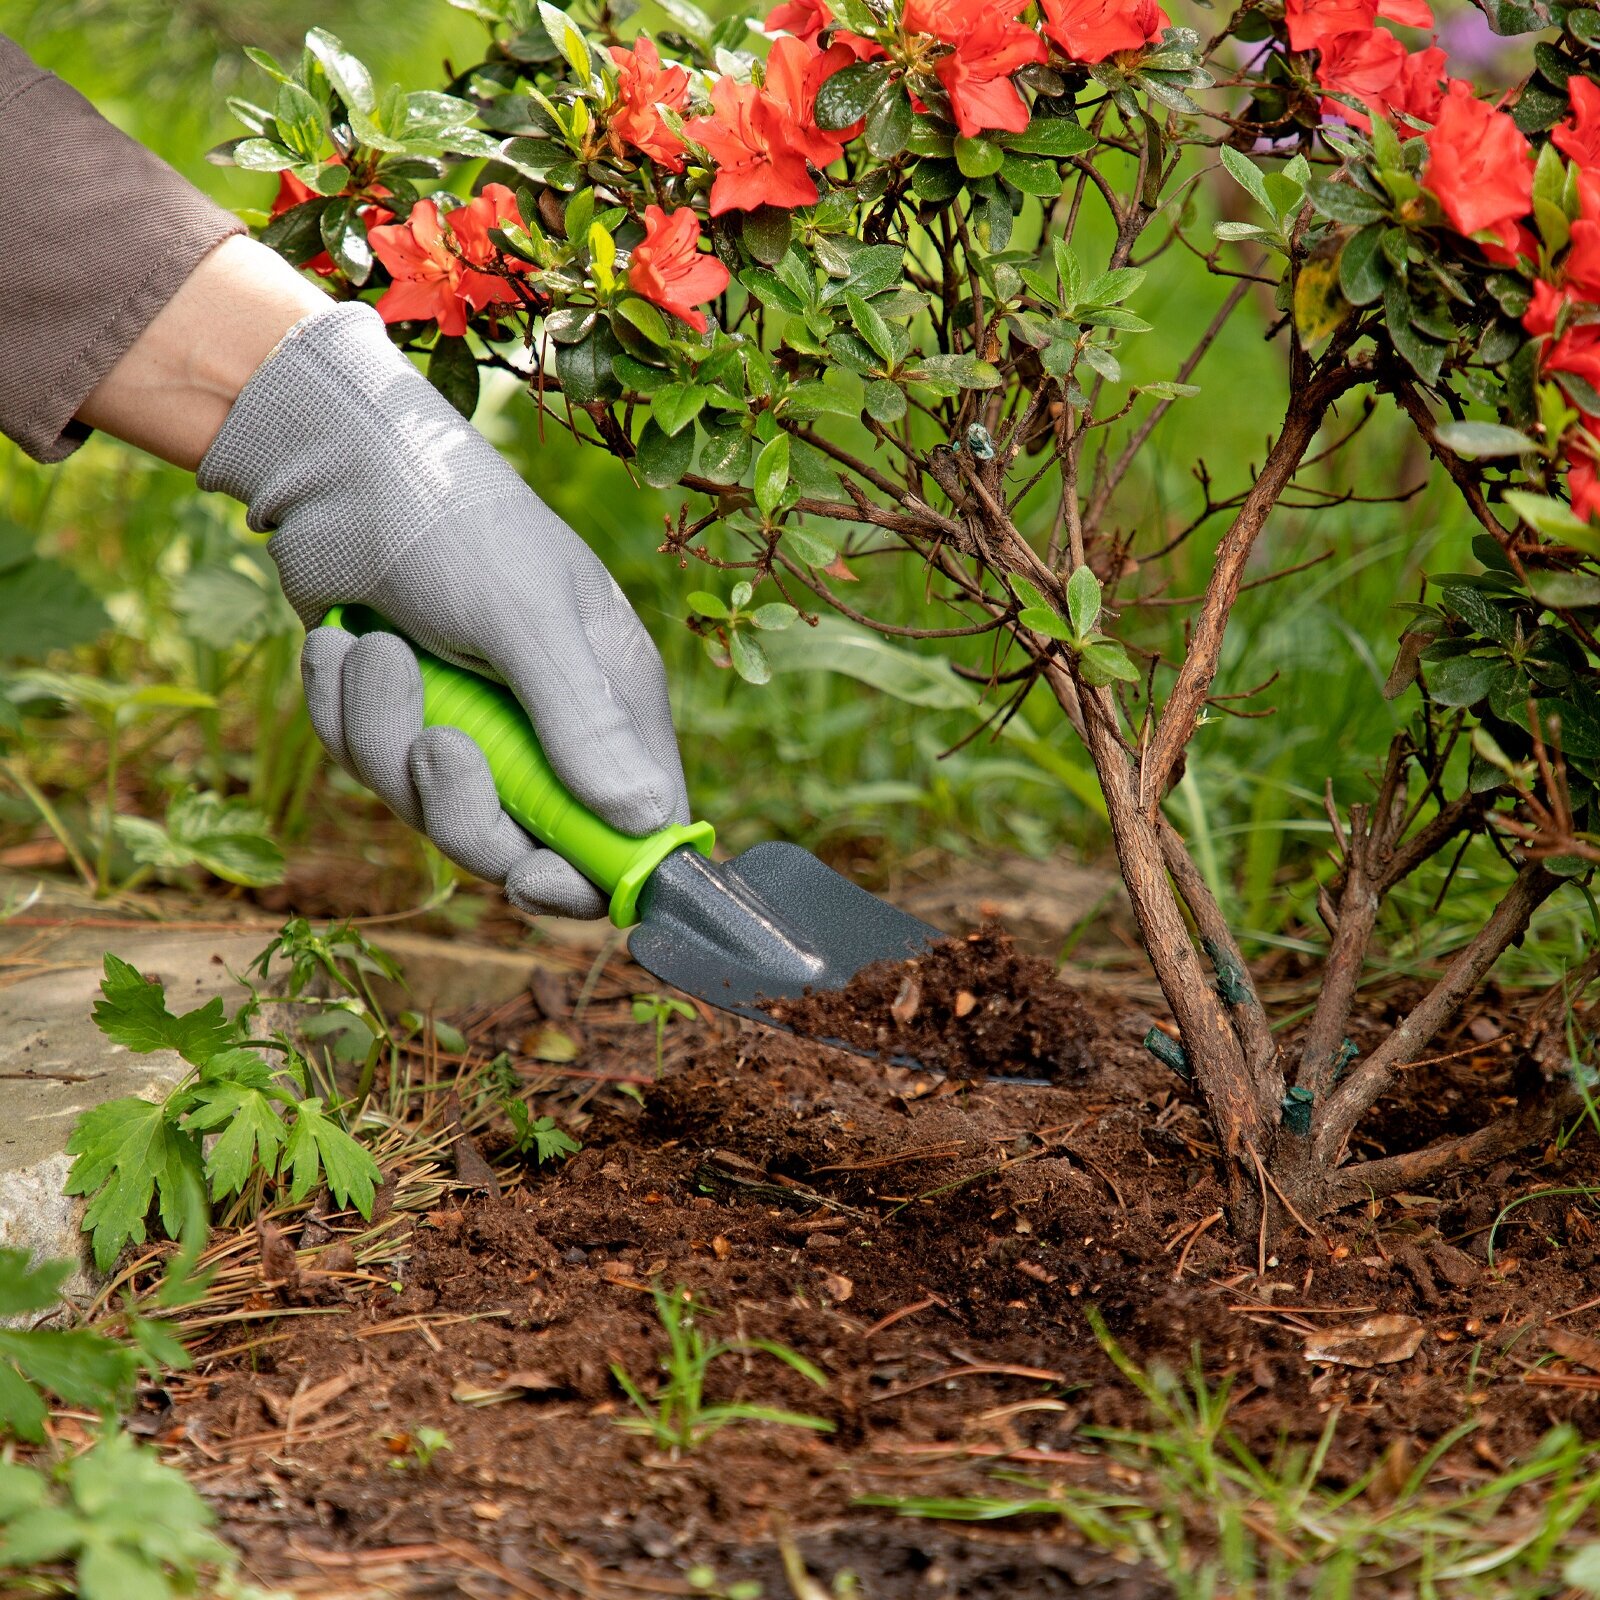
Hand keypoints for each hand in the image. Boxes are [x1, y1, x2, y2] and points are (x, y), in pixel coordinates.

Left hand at [198, 302, 687, 917]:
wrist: (336, 467)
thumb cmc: (453, 523)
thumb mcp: (526, 617)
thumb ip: (582, 721)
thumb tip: (645, 824)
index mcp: (612, 700)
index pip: (632, 829)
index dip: (590, 873)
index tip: (533, 876)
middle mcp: (551, 725)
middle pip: (521, 843)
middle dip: (462, 805)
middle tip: (434, 744)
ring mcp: (476, 725)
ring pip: (430, 808)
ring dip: (385, 736)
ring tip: (372, 650)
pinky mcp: (402, 717)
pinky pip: (370, 767)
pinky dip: (343, 712)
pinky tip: (338, 645)